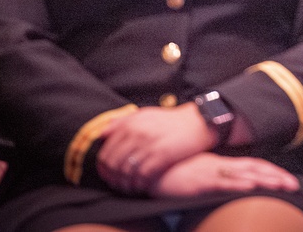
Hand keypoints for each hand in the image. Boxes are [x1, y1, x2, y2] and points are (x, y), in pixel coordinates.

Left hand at [97, 104, 215, 193]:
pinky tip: (141, 188)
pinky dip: (139, 184)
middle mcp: (137, 133)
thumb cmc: (172, 120)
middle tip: (118, 185)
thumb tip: (102, 134)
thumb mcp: (146, 114)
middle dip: (112, 178)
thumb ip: (123, 122)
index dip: (104, 168)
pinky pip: (142, 175)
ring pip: (126, 171)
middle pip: (112, 163)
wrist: (199, 121)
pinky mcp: (162, 155)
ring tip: (130, 189)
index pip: (106, 151)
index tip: (108, 176)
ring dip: (125, 184)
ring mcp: (149, 144)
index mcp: (131, 124)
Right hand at [149, 153, 299, 197]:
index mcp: (223, 164)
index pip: (254, 166)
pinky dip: (239, 183)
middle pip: (255, 169)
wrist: (152, 167)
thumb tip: (231, 184)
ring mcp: (212, 172)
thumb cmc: (174, 171)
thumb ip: (215, 177)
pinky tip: (251, 185)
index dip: (272, 172)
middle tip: (295, 185)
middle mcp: (221, 165)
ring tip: (282, 185)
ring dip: (265, 179)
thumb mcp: (199, 174)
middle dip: (277, 177)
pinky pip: (223, 182)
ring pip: (245, 174)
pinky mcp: (201, 181)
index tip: (289, 180)